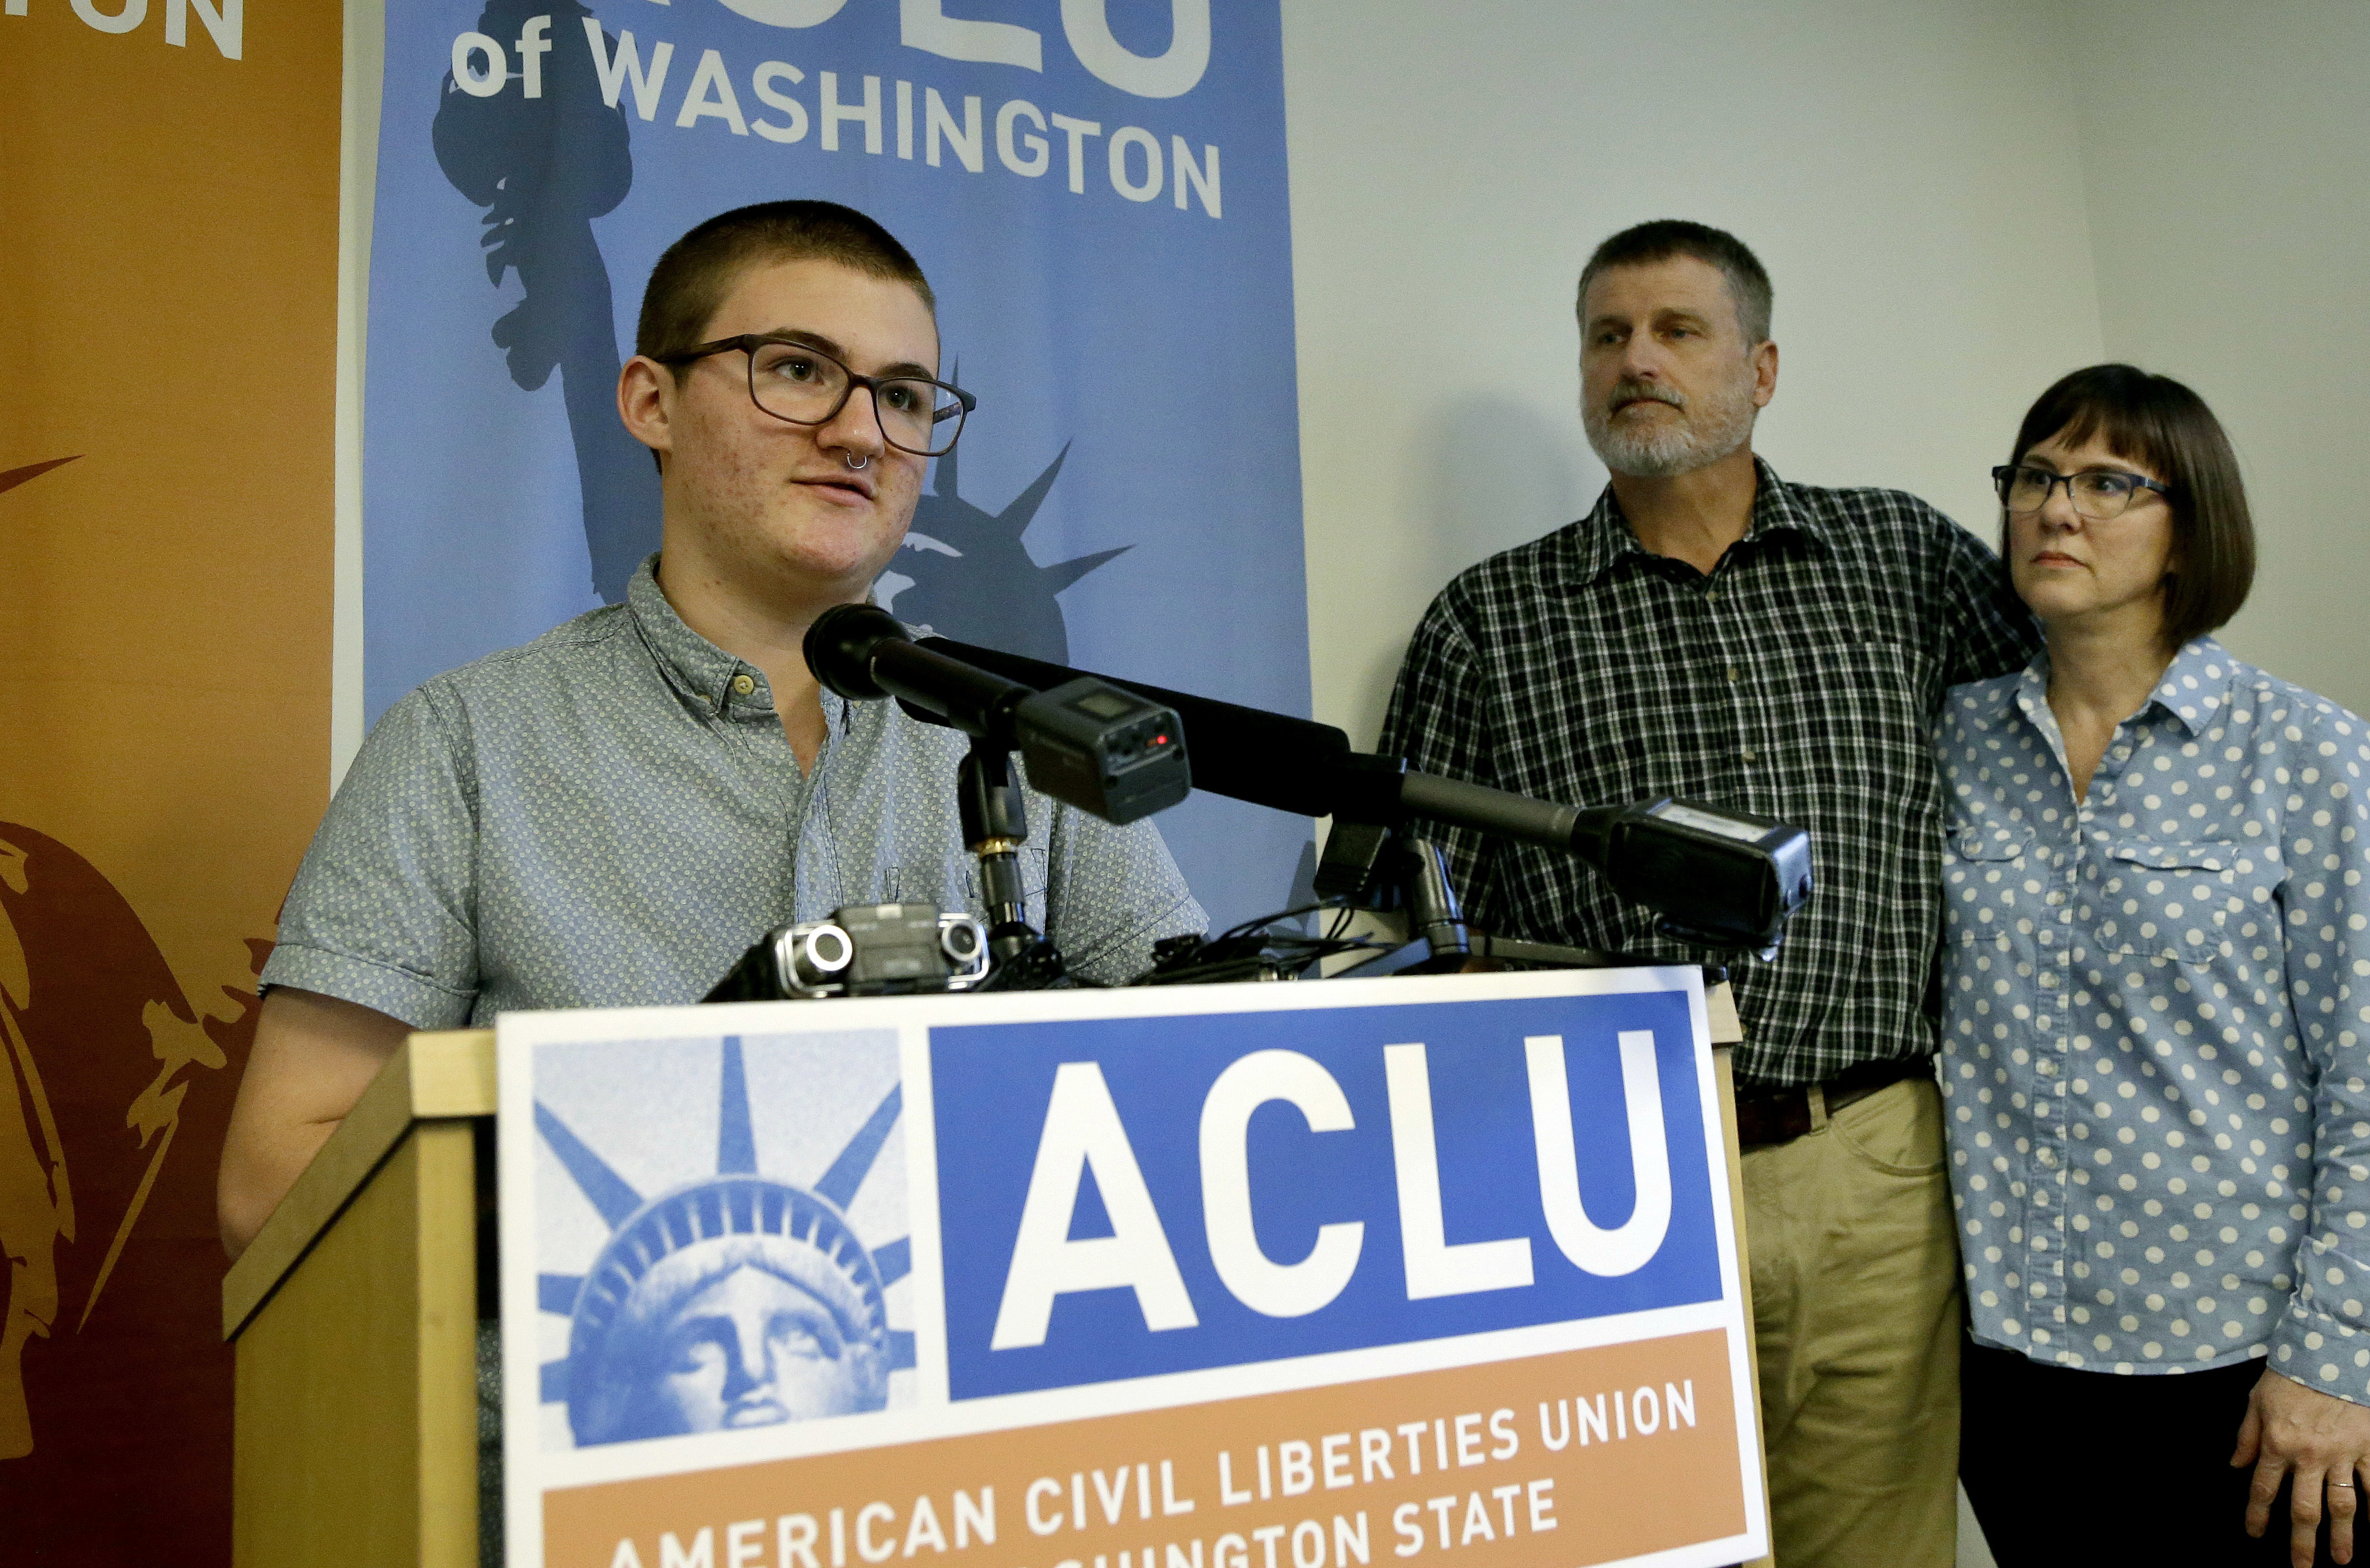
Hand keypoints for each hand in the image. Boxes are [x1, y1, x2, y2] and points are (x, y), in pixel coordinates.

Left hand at [2233, 1366, 2369, 1565]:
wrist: (2329, 1353)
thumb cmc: (2290, 1376)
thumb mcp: (2256, 1401)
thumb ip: (2246, 1436)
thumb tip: (2234, 1465)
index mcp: (2277, 1444)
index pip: (2263, 1489)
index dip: (2258, 1516)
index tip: (2255, 1535)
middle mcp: (2308, 1456)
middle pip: (2304, 1509)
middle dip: (2301, 1541)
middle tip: (2302, 1567)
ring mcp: (2341, 1455)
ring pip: (2342, 1506)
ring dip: (2341, 1537)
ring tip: (2340, 1560)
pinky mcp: (2367, 1447)